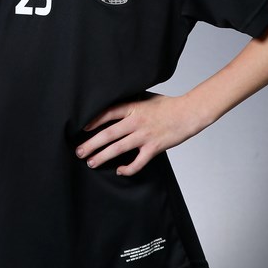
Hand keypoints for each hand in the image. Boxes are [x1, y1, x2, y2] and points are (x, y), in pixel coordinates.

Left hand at [75, 93, 200, 176]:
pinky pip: (137, 162)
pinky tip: (119, 170)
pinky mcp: (154, 148)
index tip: (82, 129)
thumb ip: (131, 102)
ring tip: (91, 162)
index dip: (93, 121)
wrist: (188, 113)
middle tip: (79, 152)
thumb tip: (114, 103)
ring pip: (119, 148)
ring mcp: (145, 135)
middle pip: (109, 134)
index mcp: (133, 107)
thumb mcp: (146, 98)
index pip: (108, 113)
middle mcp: (136, 121)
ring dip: (103, 156)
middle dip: (92, 144)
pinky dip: (128, 168)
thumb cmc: (167, 105)